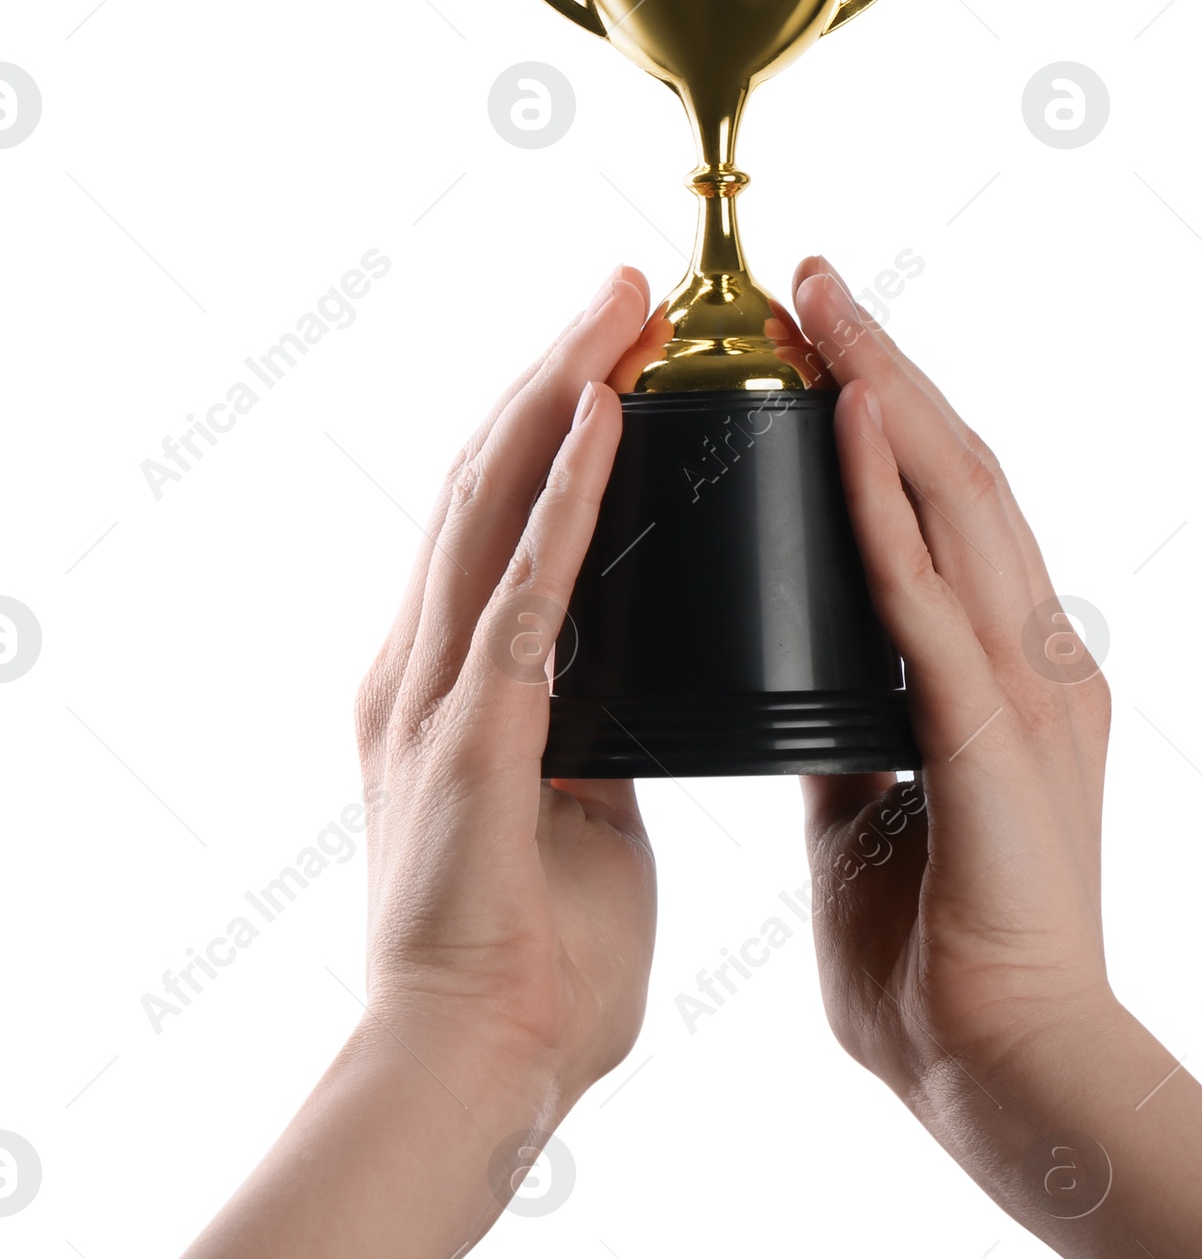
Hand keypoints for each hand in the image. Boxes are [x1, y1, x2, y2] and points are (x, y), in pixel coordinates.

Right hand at [355, 263, 656, 1096]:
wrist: (474, 1067)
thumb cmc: (533, 956)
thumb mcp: (570, 807)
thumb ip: (585, 732)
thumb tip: (627, 686)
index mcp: (451, 683)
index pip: (493, 516)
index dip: (546, 420)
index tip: (612, 347)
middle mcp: (422, 665)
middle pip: (482, 479)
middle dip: (550, 370)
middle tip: (617, 287)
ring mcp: (436, 693)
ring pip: (490, 502)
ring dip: (555, 391)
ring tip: (612, 306)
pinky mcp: (474, 735)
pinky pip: (529, 587)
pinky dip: (565, 490)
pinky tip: (602, 412)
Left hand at [791, 257, 1201, 1257]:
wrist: (1007, 1067)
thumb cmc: (943, 949)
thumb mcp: (879, 798)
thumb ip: (858, 716)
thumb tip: (808, 656)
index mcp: (1010, 670)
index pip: (948, 508)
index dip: (889, 414)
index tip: (822, 341)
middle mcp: (1035, 654)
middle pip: (961, 470)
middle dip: (887, 364)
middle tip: (815, 279)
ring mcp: (1026, 686)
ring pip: (960, 501)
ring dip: (886, 393)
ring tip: (824, 306)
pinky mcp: (991, 735)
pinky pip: (928, 596)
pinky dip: (884, 503)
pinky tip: (846, 425)